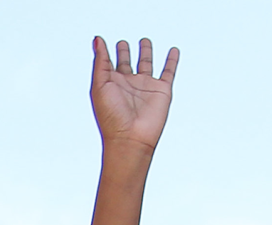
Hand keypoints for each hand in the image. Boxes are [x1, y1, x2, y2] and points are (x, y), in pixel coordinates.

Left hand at [90, 37, 177, 152]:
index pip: (108, 63)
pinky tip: (173, 51)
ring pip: (146, 64)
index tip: (102, 41)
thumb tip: (98, 39)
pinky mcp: (162, 91)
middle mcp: (127, 84)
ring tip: (144, 41)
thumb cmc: (111, 116)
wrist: (131, 138)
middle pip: (126, 63)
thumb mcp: (100, 85)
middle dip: (124, 52)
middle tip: (122, 43)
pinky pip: (169, 72)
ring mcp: (145, 87)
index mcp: (111, 84)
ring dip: (145, 52)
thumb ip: (100, 62)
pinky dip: (172, 61)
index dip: (105, 53)